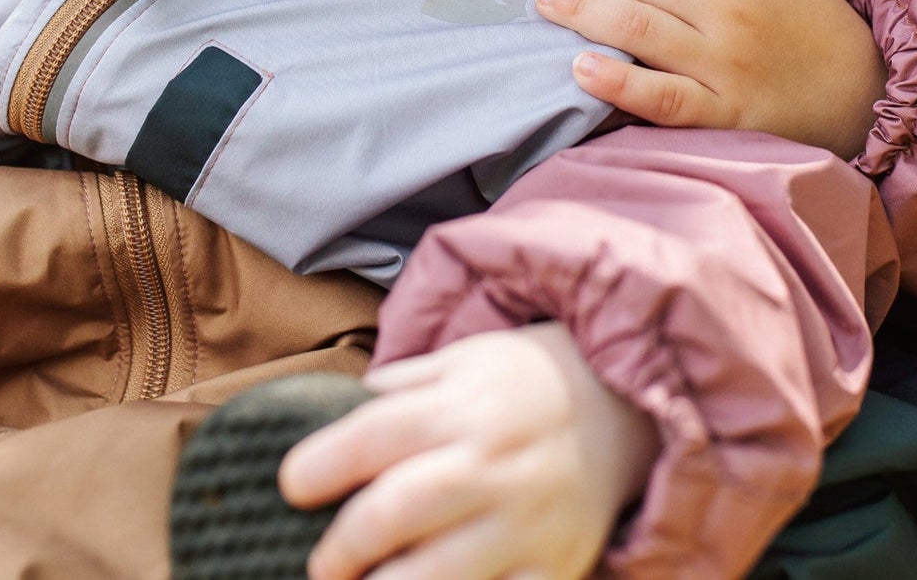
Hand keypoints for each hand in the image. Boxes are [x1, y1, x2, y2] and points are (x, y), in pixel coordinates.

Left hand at [278, 323, 658, 579]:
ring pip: (442, 575)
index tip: (291, 484)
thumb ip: (402, 385)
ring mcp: (527, 522)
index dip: (320, 463)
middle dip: (345, 545)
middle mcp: (492, 463)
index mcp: (462, 404)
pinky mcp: (556, 569)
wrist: (626, 407)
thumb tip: (338, 412)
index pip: (374, 434)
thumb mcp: (466, 357)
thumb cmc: (528, 379)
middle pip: (399, 509)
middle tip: (321, 564)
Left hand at [532, 0, 883, 158]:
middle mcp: (729, 7)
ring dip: (583, 12)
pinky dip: (621, 84)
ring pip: (641, 29)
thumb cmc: (806, 18)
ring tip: (543, 2)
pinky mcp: (727, 115)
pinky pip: (665, 99)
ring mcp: (727, 63)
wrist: (865, 91)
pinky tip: (581, 69)